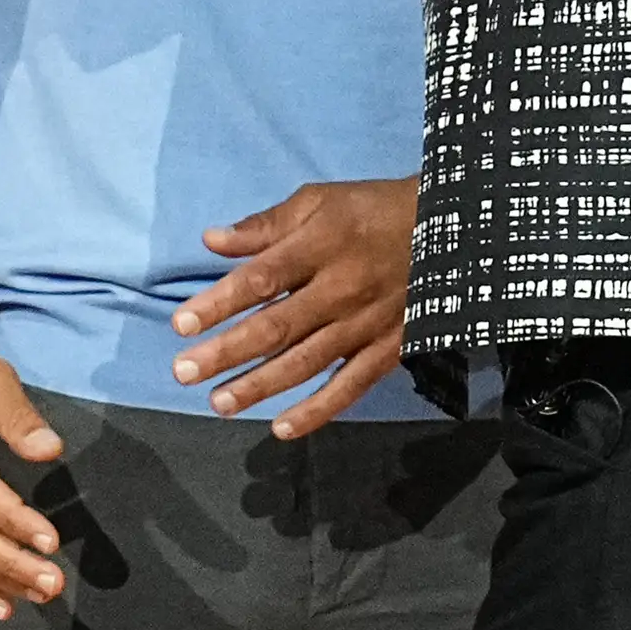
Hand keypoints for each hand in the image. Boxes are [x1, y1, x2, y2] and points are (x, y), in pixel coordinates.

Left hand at [171, 179, 415, 437]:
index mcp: (321, 245)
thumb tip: (212, 240)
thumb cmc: (371, 210)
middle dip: (226, 352)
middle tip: (183, 372)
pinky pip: (350, 386)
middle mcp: (341, 288)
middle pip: (277, 327)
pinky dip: (318, 411)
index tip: (181, 324)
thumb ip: (265, 224)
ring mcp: (366, 323)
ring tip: (219, 403)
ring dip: (260, 386)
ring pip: (307, 362)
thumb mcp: (319, 200)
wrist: (449, 228)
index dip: (219, 303)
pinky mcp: (388, 349)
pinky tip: (283, 429)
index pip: (262, 279)